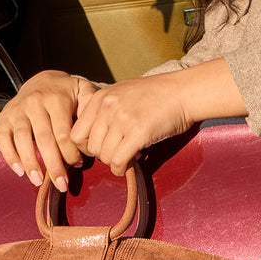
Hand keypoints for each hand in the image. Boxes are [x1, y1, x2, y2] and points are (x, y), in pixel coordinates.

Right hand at [0, 70, 96, 190]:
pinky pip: (3, 138)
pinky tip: (19, 171)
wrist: (42, 80)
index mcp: (56, 99)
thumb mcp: (83, 91)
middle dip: (53, 165)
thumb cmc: (67, 92)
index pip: (63, 133)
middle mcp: (34, 103)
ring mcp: (17, 110)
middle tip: (61, 184)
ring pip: (22, 139)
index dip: (71, 153)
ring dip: (30, 163)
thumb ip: (90, 106)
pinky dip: (9, 156)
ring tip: (38, 181)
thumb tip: (91, 129)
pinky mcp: (4, 117)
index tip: (79, 164)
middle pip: (44, 139)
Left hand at [70, 59, 247, 175]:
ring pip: (103, 156)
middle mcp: (108, 107)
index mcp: (100, 97)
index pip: (76, 133)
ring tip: (127, 155)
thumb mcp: (123, 92)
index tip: (101, 148)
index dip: (86, 146)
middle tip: (117, 152)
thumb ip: (105, 109)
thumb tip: (92, 137)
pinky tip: (130, 163)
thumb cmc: (157, 95)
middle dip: (102, 155)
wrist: (184, 92)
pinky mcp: (138, 133)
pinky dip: (121, 168)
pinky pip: (118, 161)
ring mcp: (122, 119)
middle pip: (90, 147)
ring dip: (114, 162)